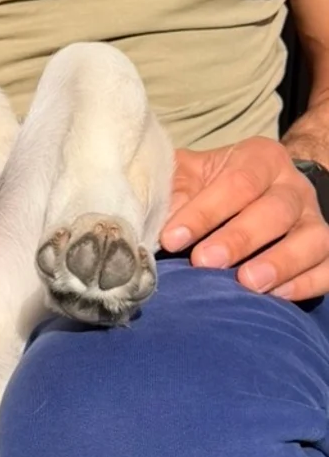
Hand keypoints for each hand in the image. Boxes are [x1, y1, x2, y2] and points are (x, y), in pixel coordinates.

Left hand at [161, 136, 328, 300]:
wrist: (258, 193)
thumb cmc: (211, 187)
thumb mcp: (189, 176)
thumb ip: (171, 190)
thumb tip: (145, 220)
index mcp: (260, 160)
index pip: (237, 182)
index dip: (205, 212)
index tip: (171, 238)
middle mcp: (293, 188)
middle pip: (275, 210)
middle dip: (239, 237)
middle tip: (204, 261)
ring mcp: (313, 221)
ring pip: (311, 239)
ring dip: (280, 262)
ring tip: (248, 283)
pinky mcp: (325, 253)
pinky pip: (328, 268)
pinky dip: (307, 282)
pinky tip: (278, 296)